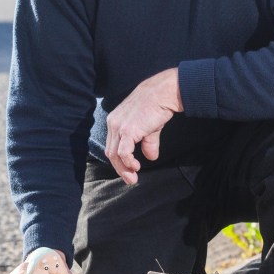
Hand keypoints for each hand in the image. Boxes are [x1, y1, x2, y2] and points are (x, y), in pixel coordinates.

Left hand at [105, 68, 182, 184]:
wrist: (162, 93)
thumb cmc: (156, 106)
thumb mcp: (150, 128)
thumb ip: (147, 142)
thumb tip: (151, 157)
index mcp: (115, 121)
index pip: (112, 145)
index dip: (119, 160)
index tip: (128, 171)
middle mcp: (113, 123)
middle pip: (111, 152)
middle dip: (120, 168)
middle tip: (130, 179)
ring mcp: (118, 127)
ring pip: (115, 155)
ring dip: (123, 169)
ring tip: (133, 177)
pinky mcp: (127, 130)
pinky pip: (123, 153)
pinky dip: (128, 163)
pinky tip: (136, 167)